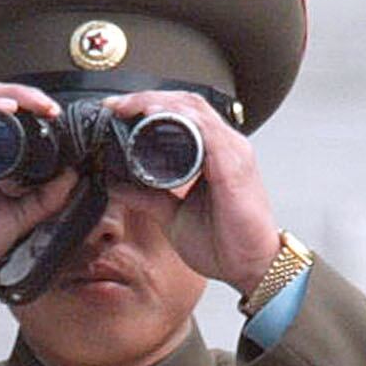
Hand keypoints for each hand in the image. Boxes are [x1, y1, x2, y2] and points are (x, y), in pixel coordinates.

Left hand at [97, 87, 287, 294]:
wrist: (251, 268)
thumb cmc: (225, 243)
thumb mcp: (173, 216)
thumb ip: (147, 198)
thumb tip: (116, 185)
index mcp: (213, 153)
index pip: (182, 113)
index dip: (148, 104)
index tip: (115, 110)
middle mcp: (225, 146)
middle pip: (185, 102)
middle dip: (146, 97)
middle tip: (114, 104)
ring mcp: (232, 152)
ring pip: (194, 109)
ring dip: (158, 102)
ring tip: (128, 106)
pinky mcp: (234, 165)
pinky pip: (205, 130)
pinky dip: (179, 119)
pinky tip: (155, 117)